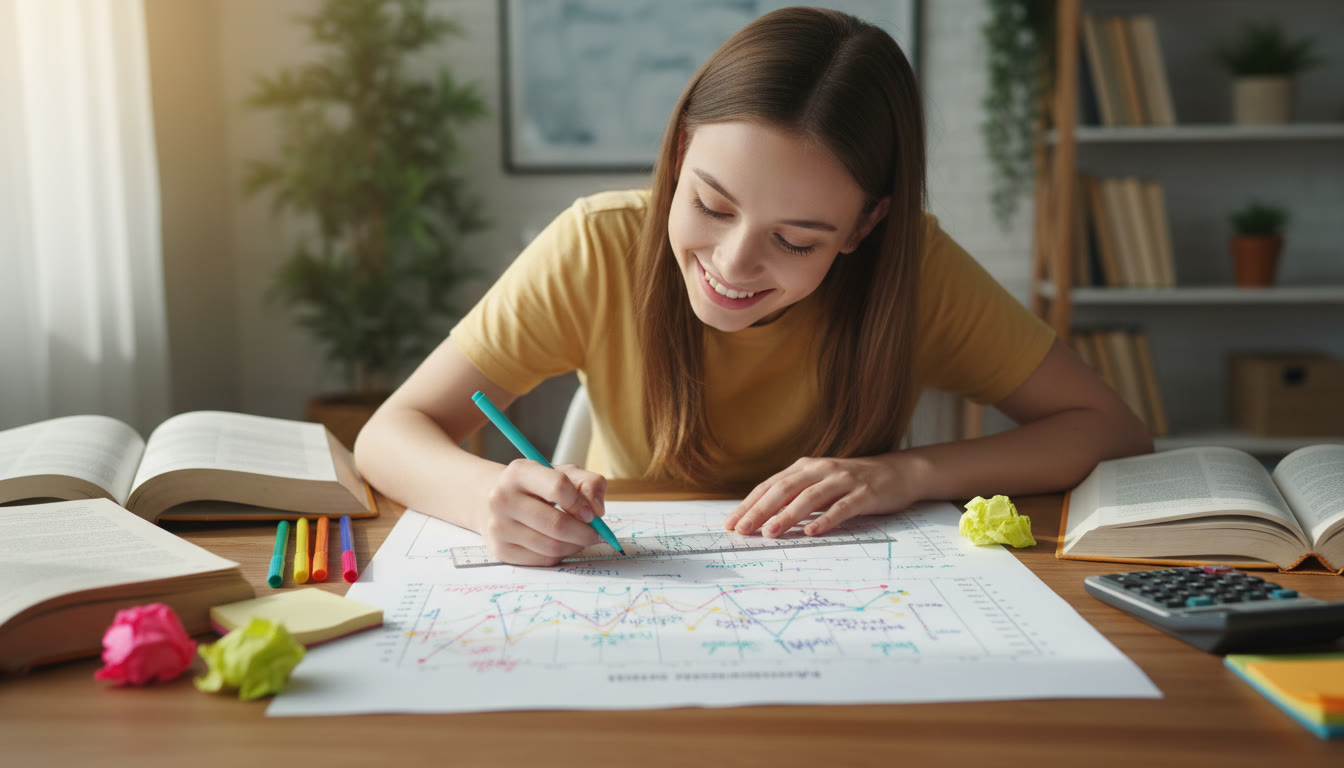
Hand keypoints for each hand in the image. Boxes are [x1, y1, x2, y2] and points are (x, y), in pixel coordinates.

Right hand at [480, 459, 607, 565]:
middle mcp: (503, 498)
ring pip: (551, 546)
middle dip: (584, 533)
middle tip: (595, 534)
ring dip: (574, 546)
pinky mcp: (500, 550)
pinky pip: (542, 560)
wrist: (495, 501)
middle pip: (556, 524)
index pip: (558, 487)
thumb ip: (588, 484)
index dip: (581, 503)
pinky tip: (562, 545)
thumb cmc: (538, 487)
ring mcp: (498, 526)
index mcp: (519, 472)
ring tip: (580, 538)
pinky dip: (560, 555)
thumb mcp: (563, 474)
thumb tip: (597, 510)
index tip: (592, 513)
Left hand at [722, 455, 920, 537]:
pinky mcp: (864, 494)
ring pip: (810, 497)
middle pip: (784, 489)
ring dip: (788, 515)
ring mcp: (843, 481)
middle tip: (742, 529)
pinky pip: (842, 508)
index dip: (749, 504)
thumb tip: (762, 518)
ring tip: (769, 532)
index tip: (730, 523)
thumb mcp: (820, 484)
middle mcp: (821, 470)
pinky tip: (812, 532)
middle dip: (760, 510)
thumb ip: (796, 496)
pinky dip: (826, 520)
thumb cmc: (852, 483)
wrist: (899, 472)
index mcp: (805, 467)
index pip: (770, 486)